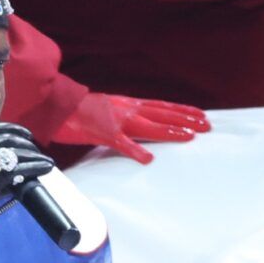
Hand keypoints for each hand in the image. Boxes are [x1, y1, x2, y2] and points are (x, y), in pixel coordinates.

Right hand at [0, 123, 53, 231]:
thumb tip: (13, 170)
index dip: (13, 128)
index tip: (26, 133)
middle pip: (8, 137)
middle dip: (27, 143)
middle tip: (38, 150)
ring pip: (16, 151)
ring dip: (35, 156)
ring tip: (47, 162)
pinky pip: (19, 168)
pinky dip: (35, 167)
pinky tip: (45, 169)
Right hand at [51, 92, 210, 163]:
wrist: (57, 105)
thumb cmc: (79, 110)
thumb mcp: (107, 108)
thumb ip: (124, 114)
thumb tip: (137, 122)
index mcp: (128, 104)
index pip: (162, 106)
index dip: (182, 110)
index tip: (200, 115)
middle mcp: (127, 109)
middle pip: (162, 114)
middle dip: (186, 120)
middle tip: (206, 126)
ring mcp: (116, 121)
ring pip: (149, 126)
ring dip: (170, 131)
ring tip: (189, 137)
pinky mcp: (103, 133)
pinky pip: (121, 144)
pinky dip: (135, 150)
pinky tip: (147, 158)